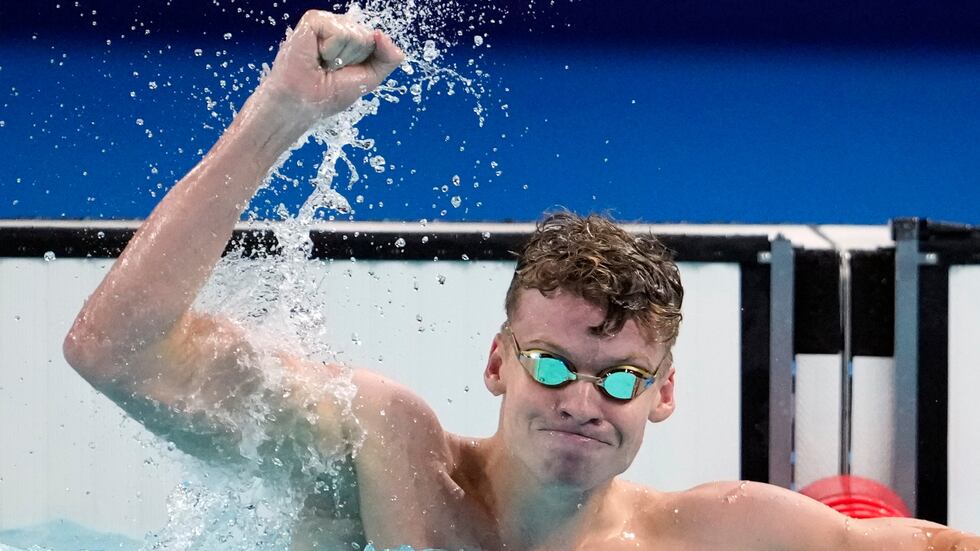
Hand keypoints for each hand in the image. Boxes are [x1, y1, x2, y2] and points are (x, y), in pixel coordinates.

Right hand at [258, 10, 403, 119]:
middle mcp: (341, 27)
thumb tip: (381, 34)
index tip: (346, 72)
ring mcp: (328, 22)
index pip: (377, 42)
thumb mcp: (369, 78)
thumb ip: (388, 58)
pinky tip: (316, 56)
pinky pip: (339, 33)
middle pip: (369, 38)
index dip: (365, 62)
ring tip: (323, 64)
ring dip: (340, 58)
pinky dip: (330, 51)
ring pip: (356, 35)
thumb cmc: (328, 93)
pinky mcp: (313, 20)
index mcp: (354, 39)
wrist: (301, 103)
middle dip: (353, 60)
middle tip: (331, 70)